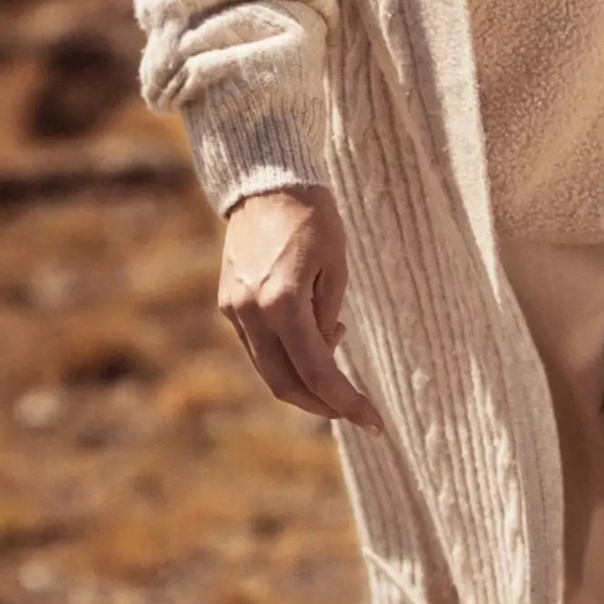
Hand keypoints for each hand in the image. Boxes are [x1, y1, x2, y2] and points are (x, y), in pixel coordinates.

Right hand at [218, 184, 386, 435]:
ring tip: (336, 345)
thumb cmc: (312, 216)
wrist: (267, 180)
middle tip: (355, 407)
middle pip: (286, 385)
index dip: (348, 403)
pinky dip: (287, 354)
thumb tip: (324, 355)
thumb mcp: (335, 266)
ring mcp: (234, 310)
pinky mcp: (228, 303)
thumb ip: (328, 318)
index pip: (318, 373)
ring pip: (269, 370)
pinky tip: (313, 330)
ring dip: (304, 378)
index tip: (375, 422)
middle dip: (323, 404)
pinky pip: (259, 347)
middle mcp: (251, 313)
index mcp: (282, 303)